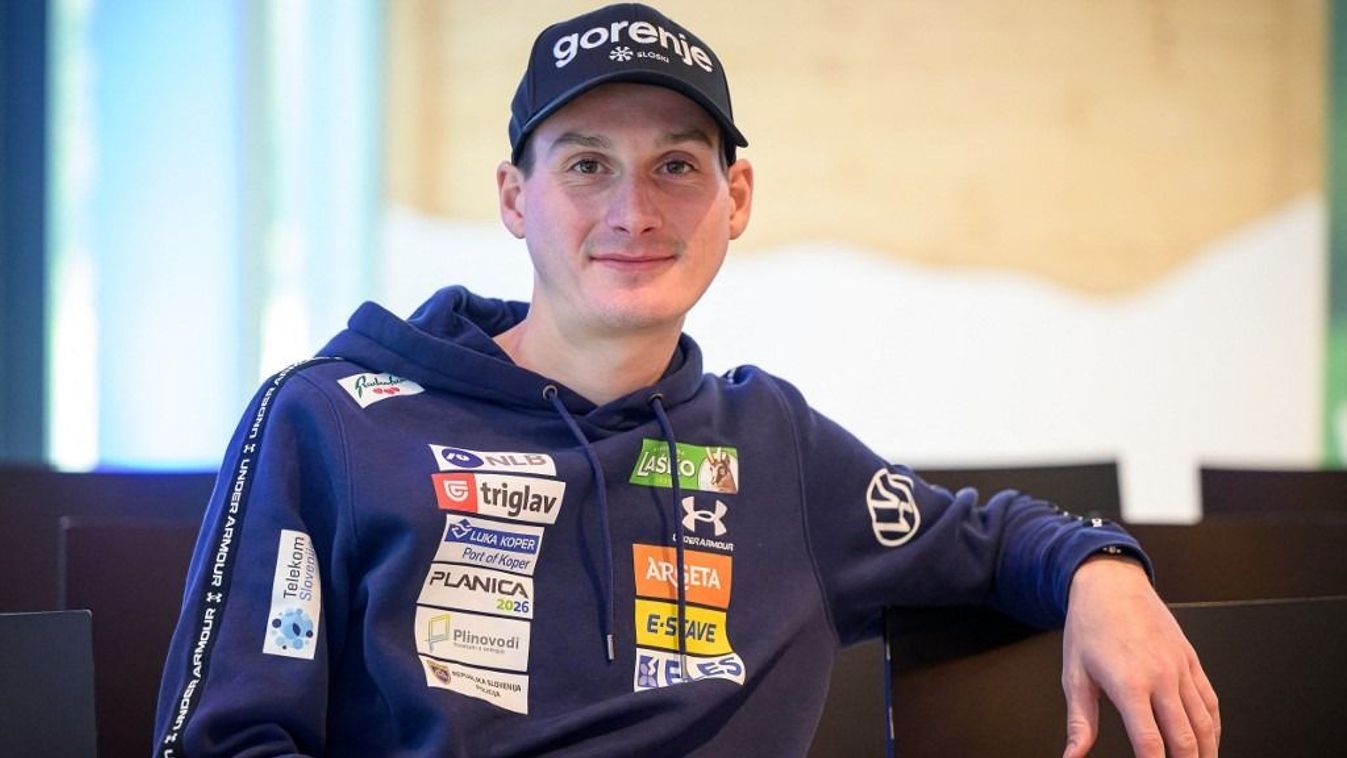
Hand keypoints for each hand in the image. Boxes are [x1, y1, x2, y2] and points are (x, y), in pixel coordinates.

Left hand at [1061, 555, 1219, 756]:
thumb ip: (1079, 722)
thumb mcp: (1075, 675)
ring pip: (1205, 723)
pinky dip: (1214, 727)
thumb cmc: (1090, 625)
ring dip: (1206, 752)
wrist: (1111, 584)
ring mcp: (1180, 669)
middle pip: (1185, 739)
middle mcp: (1161, 677)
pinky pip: (1210, 701)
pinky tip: (1209, 741)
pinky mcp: (1191, 660)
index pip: (1150, 743)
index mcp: (1129, 684)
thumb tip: (1072, 755)